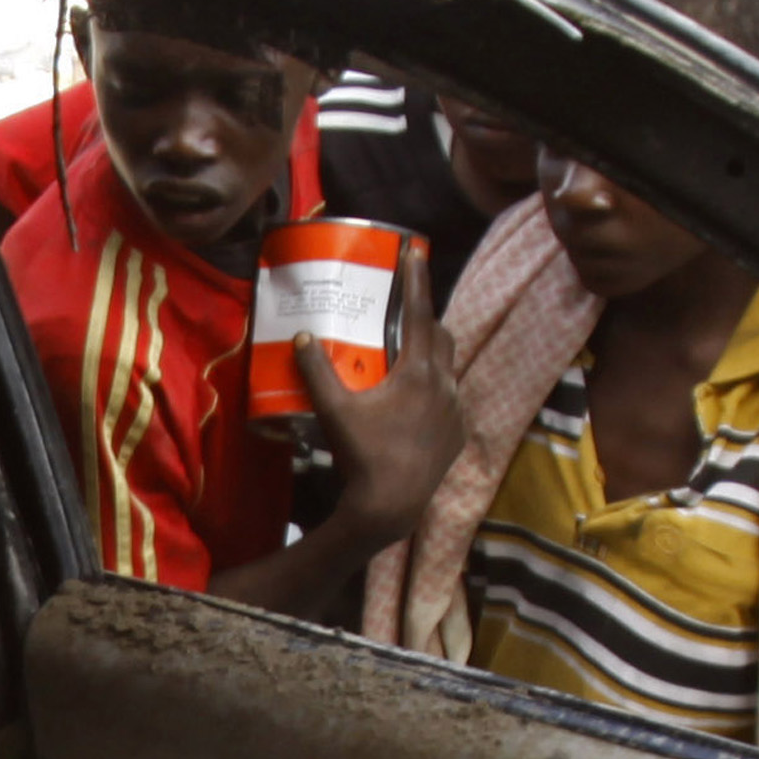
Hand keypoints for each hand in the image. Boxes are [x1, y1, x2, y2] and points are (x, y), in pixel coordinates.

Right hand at [296, 239, 466, 563]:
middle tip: (403, 312)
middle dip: (424, 318)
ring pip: (447, 369)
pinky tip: (415, 403)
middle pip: (440, 336)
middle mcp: (444, 386)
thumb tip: (301, 336)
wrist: (391, 507)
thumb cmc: (362, 455)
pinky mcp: (458, 435)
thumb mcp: (334, 411)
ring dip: (430, 357)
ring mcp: (455, 412)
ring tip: (406, 359)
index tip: (416, 250)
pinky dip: (435, 391)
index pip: (420, 313)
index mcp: (418, 373)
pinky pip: (450, 400)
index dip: (417, 279)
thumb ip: (316, 371)